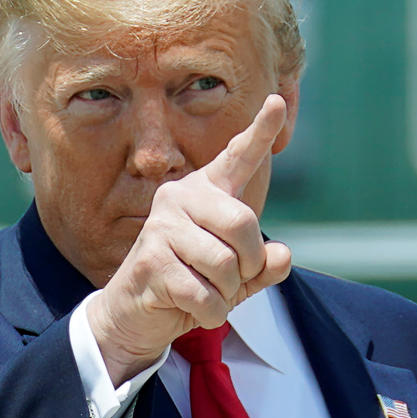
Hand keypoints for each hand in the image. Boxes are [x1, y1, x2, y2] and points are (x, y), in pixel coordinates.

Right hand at [86, 94, 291, 385]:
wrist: (134, 315)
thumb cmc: (190, 285)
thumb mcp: (236, 276)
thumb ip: (264, 266)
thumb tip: (282, 256)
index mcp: (206, 192)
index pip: (238, 157)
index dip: (261, 132)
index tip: (277, 102)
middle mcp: (181, 197)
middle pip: (243, 224)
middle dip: (249, 263)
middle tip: (233, 278)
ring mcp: (162, 227)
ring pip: (226, 263)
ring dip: (227, 292)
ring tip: (205, 292)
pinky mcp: (150, 261)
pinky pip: (206, 294)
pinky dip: (210, 312)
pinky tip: (191, 308)